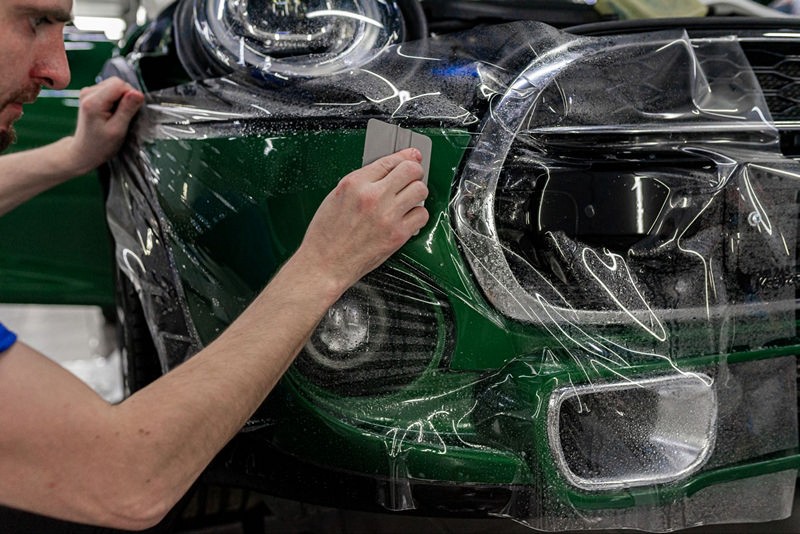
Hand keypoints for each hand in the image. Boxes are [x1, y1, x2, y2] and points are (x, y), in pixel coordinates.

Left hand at [67, 77, 143, 174]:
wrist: (84, 151)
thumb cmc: (100, 145)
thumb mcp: (118, 130)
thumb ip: (127, 109)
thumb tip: (138, 93)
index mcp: (93, 101)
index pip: (120, 84)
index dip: (131, 96)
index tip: (131, 112)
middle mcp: (88, 93)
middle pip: (116, 83)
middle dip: (126, 97)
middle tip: (124, 115)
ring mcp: (87, 92)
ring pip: (114, 85)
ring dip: (121, 99)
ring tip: (117, 115)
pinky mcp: (90, 94)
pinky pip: (110, 90)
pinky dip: (115, 100)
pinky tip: (112, 113)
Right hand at [297, 148, 428, 293]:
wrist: (324, 265)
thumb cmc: (326, 236)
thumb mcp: (336, 197)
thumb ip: (361, 182)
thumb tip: (384, 172)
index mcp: (354, 184)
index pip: (389, 160)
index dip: (405, 157)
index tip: (412, 157)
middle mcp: (372, 196)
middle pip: (410, 170)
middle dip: (414, 172)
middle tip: (412, 178)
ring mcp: (387, 215)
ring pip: (420, 190)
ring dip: (417, 193)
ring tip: (409, 199)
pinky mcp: (397, 234)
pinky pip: (422, 215)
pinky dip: (418, 215)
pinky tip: (407, 218)